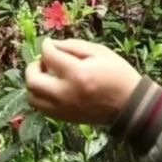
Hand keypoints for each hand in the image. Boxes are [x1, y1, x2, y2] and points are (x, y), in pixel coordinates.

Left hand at [25, 38, 141, 125]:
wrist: (129, 105)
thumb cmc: (118, 74)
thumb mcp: (100, 52)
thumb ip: (73, 46)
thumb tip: (52, 44)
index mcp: (77, 73)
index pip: (48, 56)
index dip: (46, 46)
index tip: (49, 43)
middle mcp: (65, 93)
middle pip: (32, 80)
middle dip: (33, 66)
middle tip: (44, 61)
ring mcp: (62, 108)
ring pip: (32, 97)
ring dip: (34, 83)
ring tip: (46, 76)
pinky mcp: (63, 117)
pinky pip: (40, 107)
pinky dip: (40, 96)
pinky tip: (51, 88)